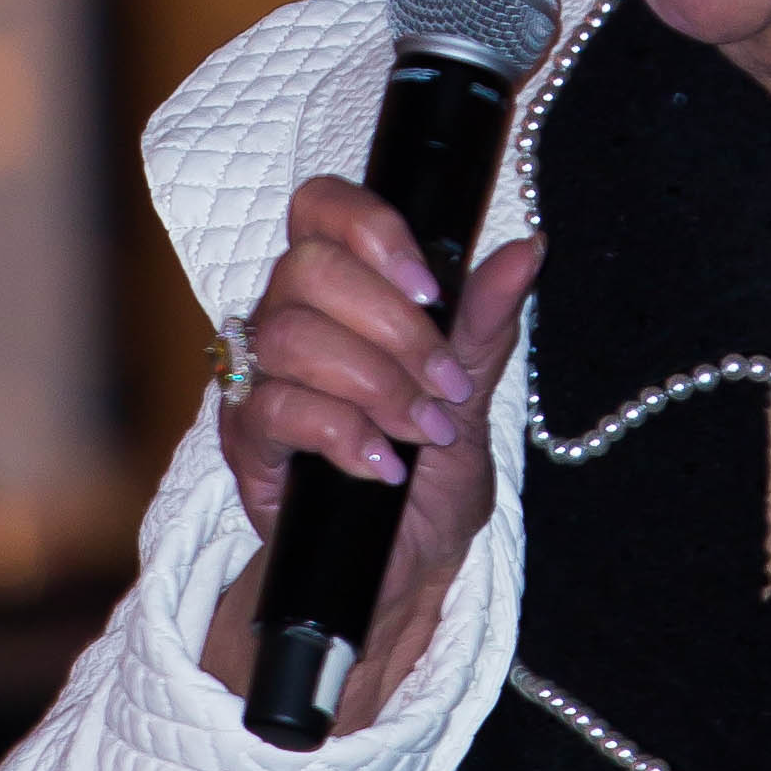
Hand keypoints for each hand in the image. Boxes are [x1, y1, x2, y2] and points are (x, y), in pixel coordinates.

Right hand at [199, 177, 542, 732]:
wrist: (404, 564)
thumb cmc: (430, 471)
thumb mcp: (471, 391)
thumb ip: (485, 319)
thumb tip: (527, 249)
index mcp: (342, 287)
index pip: (321, 206)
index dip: (370, 229)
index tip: (430, 289)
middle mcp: (288, 317)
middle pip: (307, 269)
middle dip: (393, 328)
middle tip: (444, 387)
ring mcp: (257, 376)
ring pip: (289, 336)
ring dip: (375, 384)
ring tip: (423, 431)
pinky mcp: (243, 438)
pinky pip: (274, 408)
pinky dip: (342, 433)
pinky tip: (382, 465)